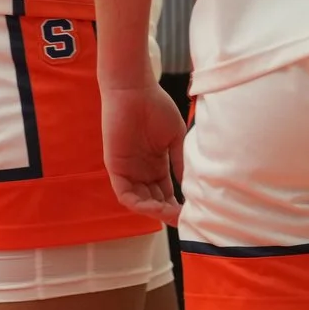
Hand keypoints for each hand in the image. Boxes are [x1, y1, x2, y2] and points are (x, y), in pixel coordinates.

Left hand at [103, 80, 187, 224]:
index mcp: (157, 165)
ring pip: (140, 202)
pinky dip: (138, 204)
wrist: (134, 90)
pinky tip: (153, 207)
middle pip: (154, 201)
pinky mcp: (116, 168)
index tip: (192, 213)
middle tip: (183, 219)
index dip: (177, 206)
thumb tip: (191, 186)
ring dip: (155, 211)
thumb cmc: (156, 107)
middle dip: (168, 213)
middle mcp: (142, 172)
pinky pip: (125, 194)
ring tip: (170, 213)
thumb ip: (181, 162)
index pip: (166, 193)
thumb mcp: (175, 138)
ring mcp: (129, 171)